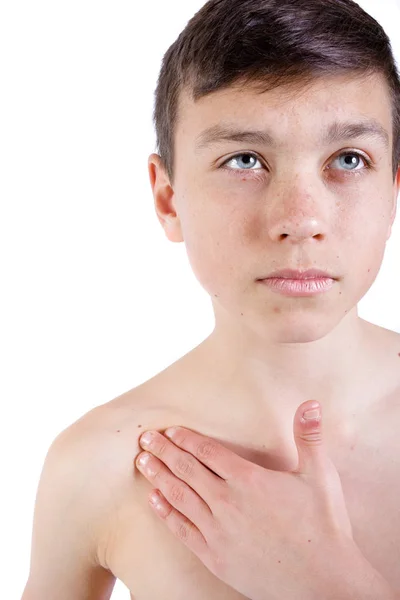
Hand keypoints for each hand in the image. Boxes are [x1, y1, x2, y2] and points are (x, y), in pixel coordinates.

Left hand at [135, 400, 367, 599]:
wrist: (323, 582)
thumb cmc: (323, 526)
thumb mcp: (320, 476)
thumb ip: (310, 437)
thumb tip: (310, 403)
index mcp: (250, 479)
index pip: (208, 451)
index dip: (186, 439)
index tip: (170, 430)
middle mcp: (228, 502)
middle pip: (187, 469)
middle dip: (163, 451)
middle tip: (144, 439)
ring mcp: (219, 531)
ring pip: (179, 496)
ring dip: (159, 477)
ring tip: (142, 462)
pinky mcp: (216, 556)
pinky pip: (183, 530)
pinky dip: (166, 512)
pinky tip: (154, 500)